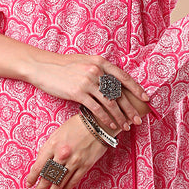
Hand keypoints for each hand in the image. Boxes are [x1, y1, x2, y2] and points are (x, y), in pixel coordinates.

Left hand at [26, 114, 106, 188]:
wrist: (97, 124)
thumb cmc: (75, 126)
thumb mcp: (57, 133)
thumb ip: (49, 148)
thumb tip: (41, 163)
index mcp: (53, 145)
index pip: (39, 166)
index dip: (32, 177)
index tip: (28, 184)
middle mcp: (62, 155)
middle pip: (48, 177)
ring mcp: (74, 162)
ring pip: (60, 182)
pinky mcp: (85, 166)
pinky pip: (73, 181)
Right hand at [28, 52, 148, 130]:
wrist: (43, 66)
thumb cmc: (63, 65)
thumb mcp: (84, 62)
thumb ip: (99, 69)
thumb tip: (111, 81)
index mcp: (100, 62)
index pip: (123, 77)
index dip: (136, 88)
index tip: (146, 98)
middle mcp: (97, 71)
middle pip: (119, 92)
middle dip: (130, 107)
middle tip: (138, 119)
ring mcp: (88, 81)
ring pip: (110, 102)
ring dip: (119, 116)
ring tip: (126, 126)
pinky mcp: (78, 92)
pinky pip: (96, 108)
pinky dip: (105, 118)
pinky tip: (110, 125)